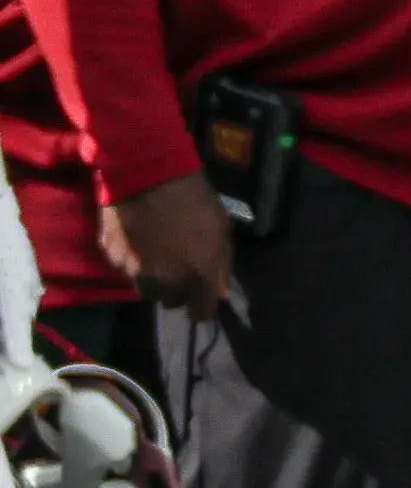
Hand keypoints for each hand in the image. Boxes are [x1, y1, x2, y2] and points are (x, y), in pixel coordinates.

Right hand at [101, 173, 231, 320]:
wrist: (148, 174)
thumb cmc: (194, 200)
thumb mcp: (221, 230)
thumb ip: (220, 266)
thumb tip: (219, 294)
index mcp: (195, 276)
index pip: (200, 313)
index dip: (202, 309)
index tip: (201, 300)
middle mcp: (163, 281)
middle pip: (170, 301)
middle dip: (177, 290)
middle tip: (179, 269)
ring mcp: (133, 271)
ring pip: (145, 288)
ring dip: (153, 279)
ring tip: (158, 254)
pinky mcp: (112, 257)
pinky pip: (125, 268)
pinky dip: (132, 260)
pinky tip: (139, 240)